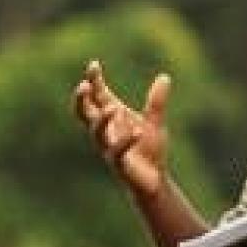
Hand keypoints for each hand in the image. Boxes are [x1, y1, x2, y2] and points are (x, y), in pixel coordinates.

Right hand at [72, 59, 170, 196]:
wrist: (155, 181)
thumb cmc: (148, 150)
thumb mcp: (154, 122)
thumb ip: (156, 101)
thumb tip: (164, 77)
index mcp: (112, 118)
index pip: (97, 96)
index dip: (93, 81)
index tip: (93, 65)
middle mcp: (106, 131)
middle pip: (84, 113)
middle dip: (81, 100)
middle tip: (84, 85)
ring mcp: (109, 147)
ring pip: (96, 133)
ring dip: (102, 119)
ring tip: (113, 108)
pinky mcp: (118, 164)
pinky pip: (116, 152)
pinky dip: (126, 140)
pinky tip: (138, 131)